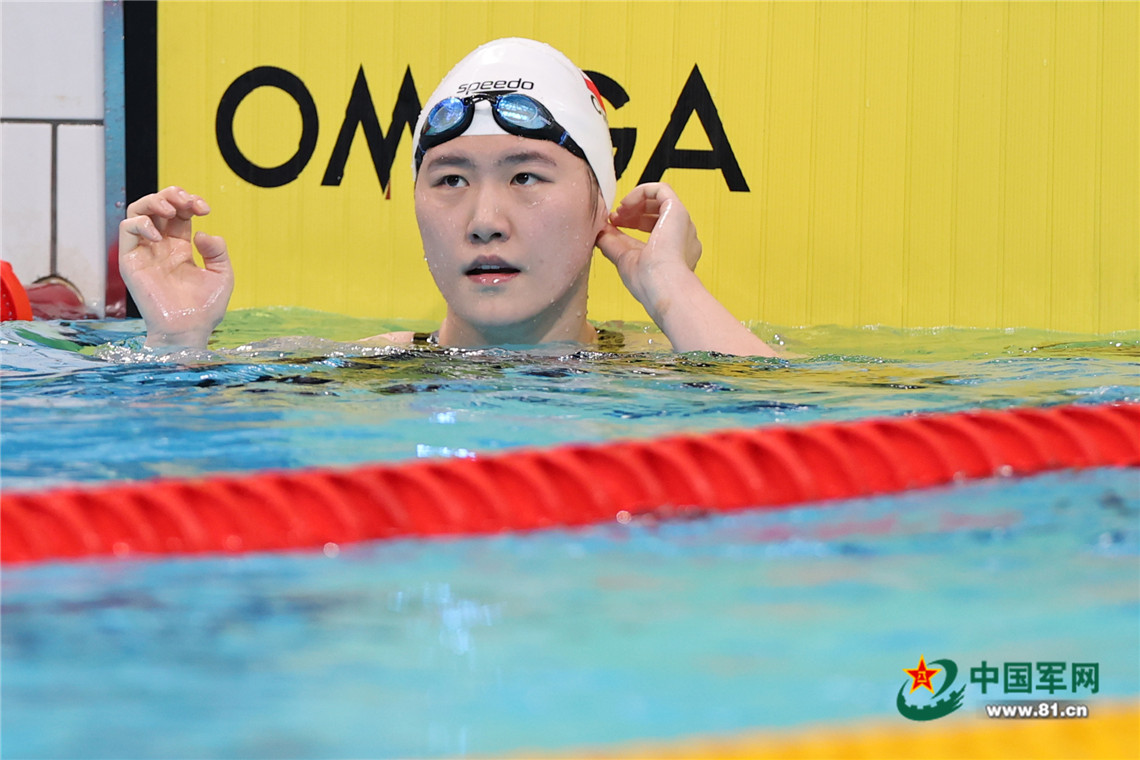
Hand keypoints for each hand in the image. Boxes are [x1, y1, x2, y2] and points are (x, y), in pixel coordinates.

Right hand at [118, 186, 232, 347]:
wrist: (188, 330)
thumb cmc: (205, 308)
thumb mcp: (222, 275)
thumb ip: (218, 252)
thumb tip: (202, 233)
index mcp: (180, 247)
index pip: (179, 213)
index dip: (190, 202)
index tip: (205, 209)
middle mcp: (160, 246)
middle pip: (157, 206)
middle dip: (172, 195)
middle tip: (188, 201)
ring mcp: (145, 252)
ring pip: (137, 212)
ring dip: (153, 202)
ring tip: (171, 208)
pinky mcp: (131, 261)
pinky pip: (127, 231)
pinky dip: (141, 224)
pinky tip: (159, 235)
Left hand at [595, 183, 700, 316]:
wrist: (661, 284)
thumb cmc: (648, 282)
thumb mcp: (624, 259)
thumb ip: (612, 244)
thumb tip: (599, 232)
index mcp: (674, 250)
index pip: (653, 227)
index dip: (632, 221)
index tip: (615, 223)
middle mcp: (682, 236)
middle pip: (657, 212)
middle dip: (633, 212)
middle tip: (615, 217)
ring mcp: (682, 223)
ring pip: (659, 200)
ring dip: (636, 202)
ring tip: (620, 209)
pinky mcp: (677, 210)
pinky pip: (661, 189)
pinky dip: (640, 192)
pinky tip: (626, 203)